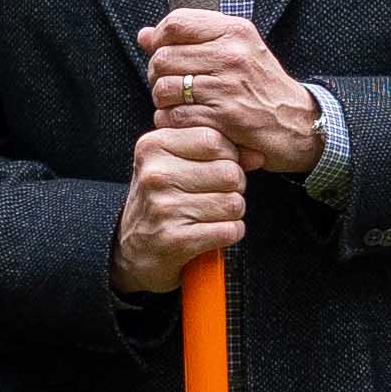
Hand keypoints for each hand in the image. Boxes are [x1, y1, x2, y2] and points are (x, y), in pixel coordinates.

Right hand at [113, 122, 249, 292]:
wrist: (132, 251)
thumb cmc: (160, 202)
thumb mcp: (175, 165)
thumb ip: (216, 151)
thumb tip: (258, 155)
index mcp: (153, 147)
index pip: (214, 140)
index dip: (228, 156)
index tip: (215, 169)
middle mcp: (155, 174)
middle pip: (230, 173)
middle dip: (233, 188)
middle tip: (214, 197)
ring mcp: (164, 208)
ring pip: (234, 203)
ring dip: (231, 214)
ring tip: (210, 215)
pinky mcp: (176, 240)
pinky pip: (230, 230)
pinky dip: (229, 234)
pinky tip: (211, 233)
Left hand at [136, 7, 322, 175]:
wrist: (300, 124)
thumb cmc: (263, 88)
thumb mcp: (236, 52)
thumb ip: (191, 40)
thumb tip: (144, 35)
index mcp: (235, 31)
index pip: (176, 23)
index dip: (159, 40)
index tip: (164, 55)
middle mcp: (231, 54)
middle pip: (163, 57)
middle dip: (158, 75)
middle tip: (172, 86)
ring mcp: (227, 86)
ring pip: (164, 88)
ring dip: (164, 101)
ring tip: (179, 104)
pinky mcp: (224, 117)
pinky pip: (175, 116)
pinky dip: (173, 122)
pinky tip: (187, 122)